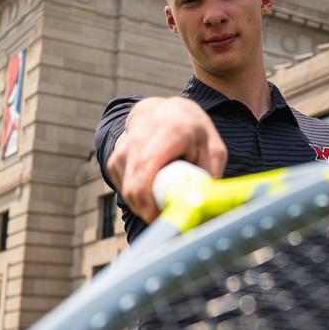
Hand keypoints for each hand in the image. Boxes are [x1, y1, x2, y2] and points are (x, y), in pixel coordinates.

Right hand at [107, 97, 226, 220]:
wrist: (167, 111)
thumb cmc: (194, 133)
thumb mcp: (213, 149)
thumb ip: (211, 174)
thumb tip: (205, 206)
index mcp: (168, 131)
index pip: (147, 167)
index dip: (149, 199)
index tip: (163, 217)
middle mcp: (140, 137)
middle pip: (133, 186)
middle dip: (148, 211)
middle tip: (167, 218)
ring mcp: (123, 147)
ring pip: (125, 190)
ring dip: (143, 206)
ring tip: (163, 201)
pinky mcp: (115, 158)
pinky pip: (122, 187)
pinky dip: (135, 197)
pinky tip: (152, 192)